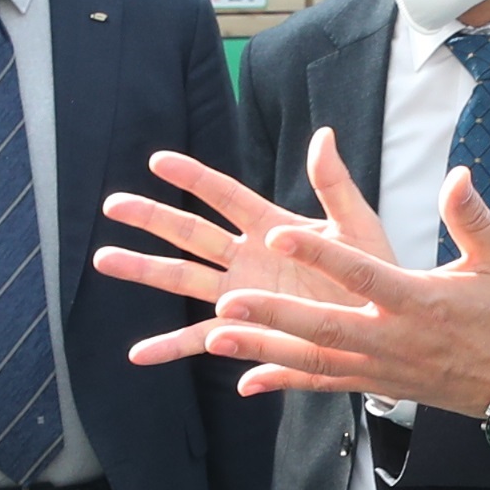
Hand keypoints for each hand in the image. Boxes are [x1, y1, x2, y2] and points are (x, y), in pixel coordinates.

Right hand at [97, 137, 393, 353]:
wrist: (383, 326)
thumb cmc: (372, 274)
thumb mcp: (357, 227)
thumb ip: (335, 184)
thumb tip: (323, 135)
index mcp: (271, 226)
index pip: (225, 195)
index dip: (193, 178)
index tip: (159, 161)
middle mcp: (248, 258)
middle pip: (191, 234)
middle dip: (152, 219)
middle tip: (113, 204)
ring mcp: (242, 295)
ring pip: (184, 279)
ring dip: (145, 270)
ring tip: (105, 259)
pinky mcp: (245, 332)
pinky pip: (202, 339)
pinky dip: (171, 347)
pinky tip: (139, 353)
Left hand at [224, 130, 489, 407]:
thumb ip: (473, 217)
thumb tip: (456, 175)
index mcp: (419, 300)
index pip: (360, 274)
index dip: (318, 252)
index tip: (277, 229)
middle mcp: (393, 339)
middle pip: (323, 327)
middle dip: (271, 314)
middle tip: (224, 301)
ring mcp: (381, 367)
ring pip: (313, 360)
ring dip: (263, 348)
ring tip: (214, 337)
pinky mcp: (378, 384)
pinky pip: (324, 383)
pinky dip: (285, 381)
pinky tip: (246, 382)